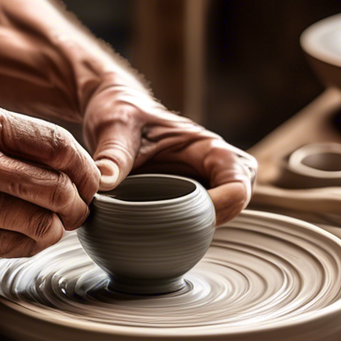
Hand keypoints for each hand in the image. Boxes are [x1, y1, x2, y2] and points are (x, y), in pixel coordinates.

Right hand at [0, 96, 99, 273]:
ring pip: (45, 223)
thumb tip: (52, 150)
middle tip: (76, 209)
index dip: (83, 166)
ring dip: (54, 228)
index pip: (57, 143)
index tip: (87, 178)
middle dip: (77, 202)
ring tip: (45, 225)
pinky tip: (15, 238)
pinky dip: (27, 245)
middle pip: (60, 186)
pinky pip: (18, 248)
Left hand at [83, 83, 256, 224]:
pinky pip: (203, 216)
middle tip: (173, 225)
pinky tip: (158, 229)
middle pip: (238, 201)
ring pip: (224, 213)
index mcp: (206, 146)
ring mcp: (203, 180)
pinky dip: (187, 228)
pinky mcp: (189, 192)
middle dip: (213, 219)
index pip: (238, 184)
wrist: (113, 110)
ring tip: (162, 227)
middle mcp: (212, 165)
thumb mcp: (114, 127)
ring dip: (199, 226)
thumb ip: (113, 154)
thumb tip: (103, 184)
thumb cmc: (121, 111)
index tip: (186, 214)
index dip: (221, 206)